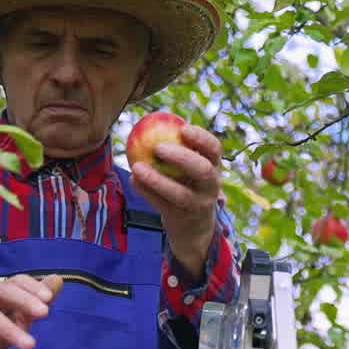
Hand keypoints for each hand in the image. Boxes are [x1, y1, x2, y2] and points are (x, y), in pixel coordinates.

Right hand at [0, 273, 62, 348]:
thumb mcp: (16, 316)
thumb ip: (36, 301)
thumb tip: (58, 280)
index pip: (16, 281)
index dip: (33, 287)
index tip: (49, 298)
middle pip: (3, 291)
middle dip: (25, 300)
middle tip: (44, 313)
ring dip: (10, 330)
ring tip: (30, 344)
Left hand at [129, 123, 222, 276]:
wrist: (194, 227)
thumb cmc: (187, 184)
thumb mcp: (190, 168)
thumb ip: (177, 148)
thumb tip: (149, 121)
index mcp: (215, 167)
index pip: (215, 149)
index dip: (201, 138)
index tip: (182, 128)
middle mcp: (211, 187)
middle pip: (203, 171)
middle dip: (182, 158)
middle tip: (158, 147)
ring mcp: (199, 205)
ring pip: (180, 194)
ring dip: (157, 180)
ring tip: (137, 167)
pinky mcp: (183, 220)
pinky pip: (162, 205)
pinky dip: (146, 192)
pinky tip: (133, 180)